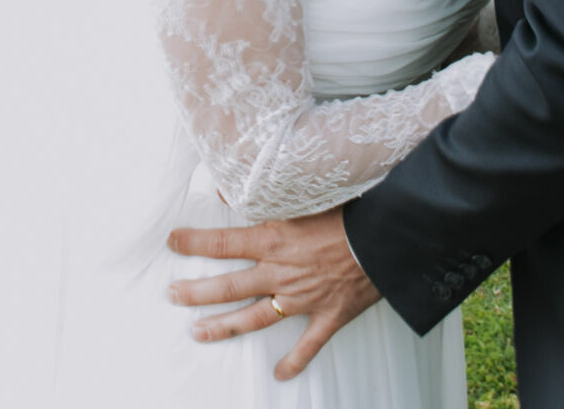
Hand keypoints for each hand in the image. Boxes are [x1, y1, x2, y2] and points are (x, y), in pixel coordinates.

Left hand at [167, 208, 380, 380]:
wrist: (392, 237)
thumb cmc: (355, 210)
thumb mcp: (310, 195)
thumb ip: (269, 194)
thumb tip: (229, 188)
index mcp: (276, 241)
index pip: (223, 243)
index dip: (193, 243)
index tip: (171, 241)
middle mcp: (282, 273)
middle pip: (229, 287)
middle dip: (196, 293)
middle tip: (172, 295)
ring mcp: (303, 298)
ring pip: (255, 318)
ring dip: (224, 327)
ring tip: (198, 333)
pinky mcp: (328, 315)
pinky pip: (308, 345)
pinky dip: (295, 362)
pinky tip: (280, 375)